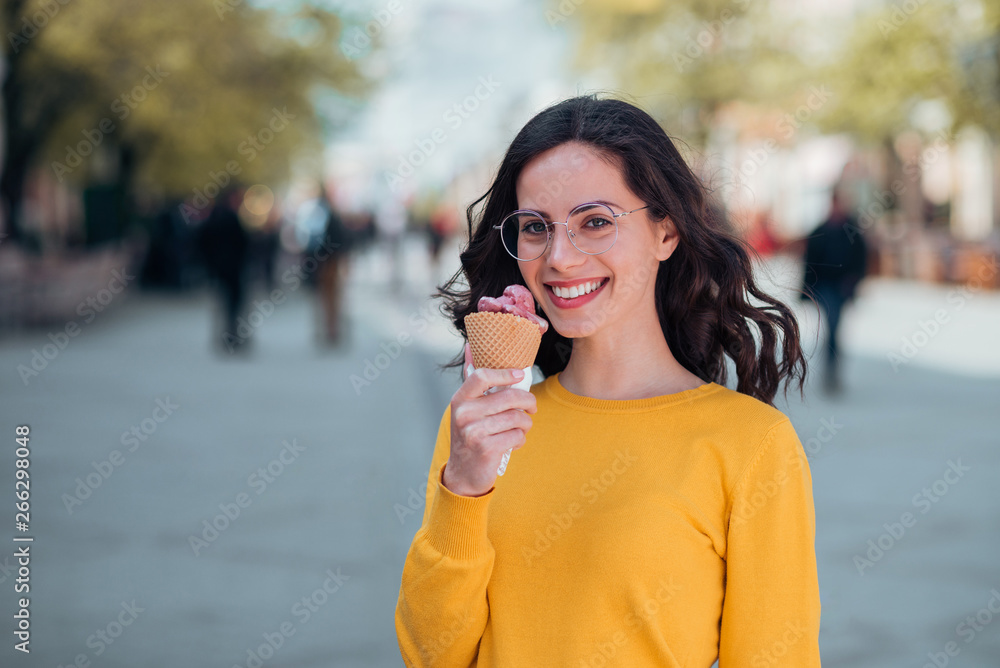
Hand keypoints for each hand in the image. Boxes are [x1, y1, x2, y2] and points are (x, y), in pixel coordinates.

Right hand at [442, 342, 536, 496]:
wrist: (464, 473)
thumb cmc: (471, 435)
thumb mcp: (466, 409)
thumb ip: (473, 382)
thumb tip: (471, 346)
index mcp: (460, 400)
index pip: (482, 376)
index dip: (505, 374)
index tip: (520, 376)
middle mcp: (464, 414)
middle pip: (509, 397)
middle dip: (528, 402)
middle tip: (532, 408)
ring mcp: (474, 432)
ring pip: (517, 418)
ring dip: (526, 424)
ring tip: (521, 428)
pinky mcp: (486, 449)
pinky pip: (517, 436)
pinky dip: (521, 439)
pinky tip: (513, 442)